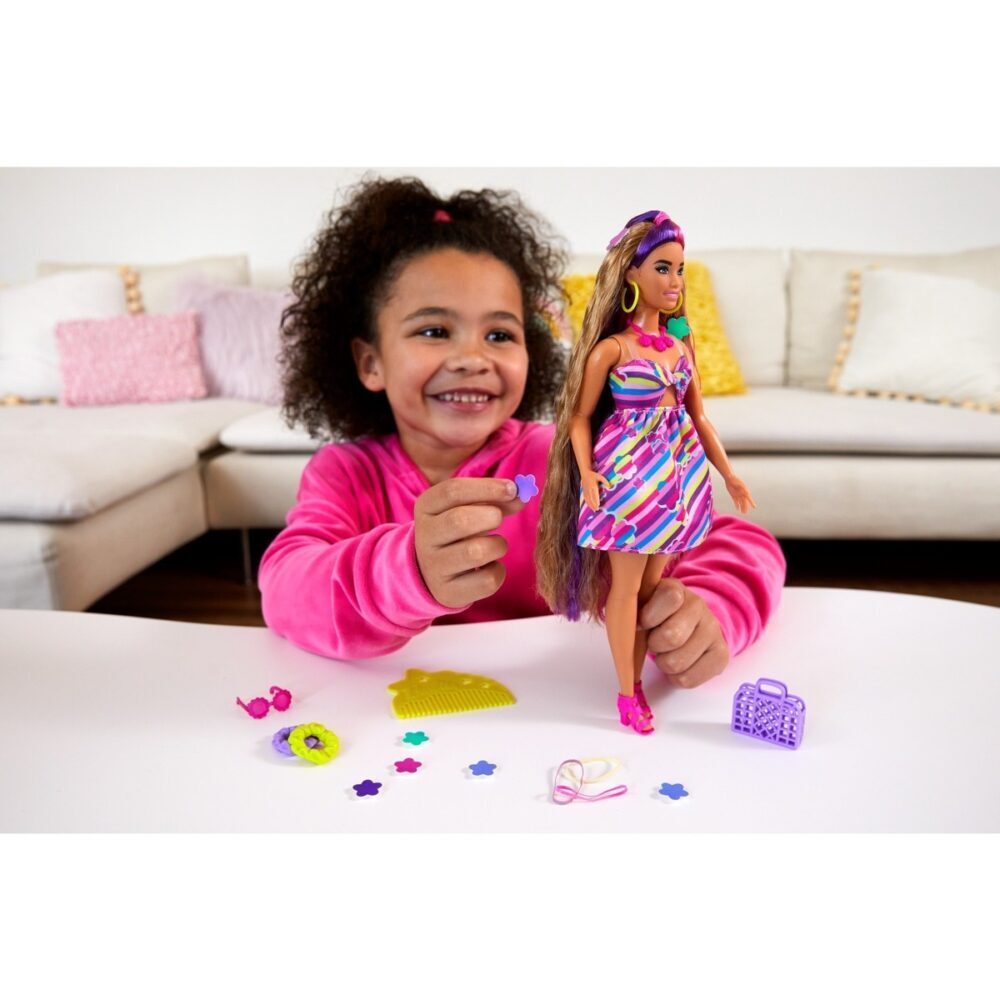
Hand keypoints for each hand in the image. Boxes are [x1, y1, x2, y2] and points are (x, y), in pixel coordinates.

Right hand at [414, 477, 523, 608]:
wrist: (428, 572)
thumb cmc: (455, 532)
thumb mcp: (466, 509)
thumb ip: (495, 501)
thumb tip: (522, 495)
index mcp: (426, 508)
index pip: (452, 491)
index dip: (487, 487)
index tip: (512, 489)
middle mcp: (424, 537)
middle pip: (460, 520)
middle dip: (490, 516)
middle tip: (498, 519)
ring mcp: (435, 567)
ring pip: (476, 552)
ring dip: (497, 545)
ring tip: (495, 545)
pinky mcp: (449, 592)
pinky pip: (486, 580)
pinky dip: (498, 571)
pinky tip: (490, 566)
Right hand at [580, 469, 610, 510]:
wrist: (584, 473)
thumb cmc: (593, 475)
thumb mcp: (600, 476)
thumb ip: (605, 481)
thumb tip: (610, 486)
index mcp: (593, 486)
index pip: (595, 494)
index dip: (596, 500)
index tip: (598, 505)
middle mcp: (589, 489)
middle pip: (591, 498)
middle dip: (594, 504)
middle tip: (597, 509)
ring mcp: (586, 491)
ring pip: (588, 499)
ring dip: (590, 505)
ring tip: (594, 510)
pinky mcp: (584, 492)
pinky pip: (585, 499)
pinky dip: (587, 503)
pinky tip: (590, 506)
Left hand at [638, 577, 729, 687]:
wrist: (689, 623)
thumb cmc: (657, 616)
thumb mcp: (643, 604)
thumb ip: (634, 610)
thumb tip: (626, 629)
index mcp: (676, 589)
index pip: (669, 598)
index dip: (649, 617)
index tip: (641, 624)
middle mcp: (699, 606)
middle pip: (671, 637)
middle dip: (655, 645)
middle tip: (655, 642)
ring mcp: (714, 630)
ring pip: (677, 663)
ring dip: (664, 664)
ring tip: (666, 653)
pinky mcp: (721, 655)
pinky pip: (688, 679)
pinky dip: (676, 678)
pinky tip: (678, 664)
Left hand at [725, 476, 755, 513]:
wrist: (729, 478)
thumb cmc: (733, 478)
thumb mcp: (736, 481)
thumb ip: (740, 485)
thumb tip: (746, 491)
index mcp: (744, 490)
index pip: (748, 498)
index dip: (751, 502)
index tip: (754, 507)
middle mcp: (742, 493)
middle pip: (744, 502)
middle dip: (745, 507)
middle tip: (745, 513)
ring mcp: (737, 494)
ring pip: (740, 502)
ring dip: (741, 507)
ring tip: (743, 513)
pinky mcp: (733, 495)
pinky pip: (735, 501)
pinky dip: (736, 505)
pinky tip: (737, 509)